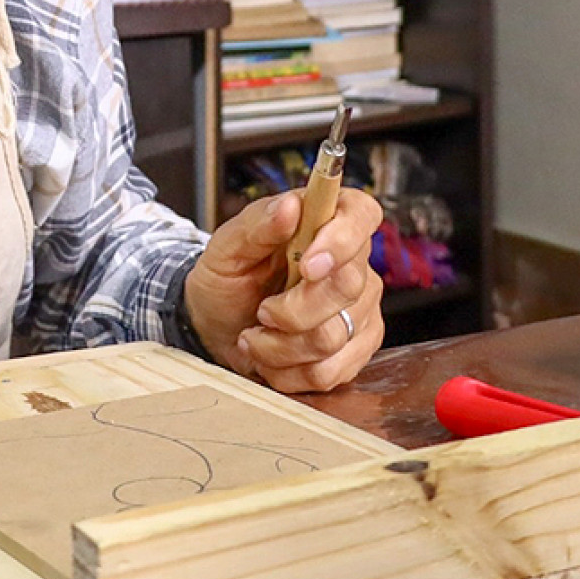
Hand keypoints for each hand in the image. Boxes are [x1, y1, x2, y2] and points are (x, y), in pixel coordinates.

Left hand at [183, 187, 385, 393]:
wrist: (218, 325)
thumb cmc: (227, 278)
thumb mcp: (227, 246)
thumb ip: (258, 223)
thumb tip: (290, 206)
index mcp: (325, 221)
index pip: (361, 213)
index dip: (342, 240)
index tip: (307, 266)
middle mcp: (353, 263)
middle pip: (347, 287)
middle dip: (292, 310)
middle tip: (261, 311)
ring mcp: (361, 309)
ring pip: (332, 337)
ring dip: (280, 346)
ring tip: (256, 335)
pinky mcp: (357, 349)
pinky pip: (329, 372)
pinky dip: (288, 372)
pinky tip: (271, 358)